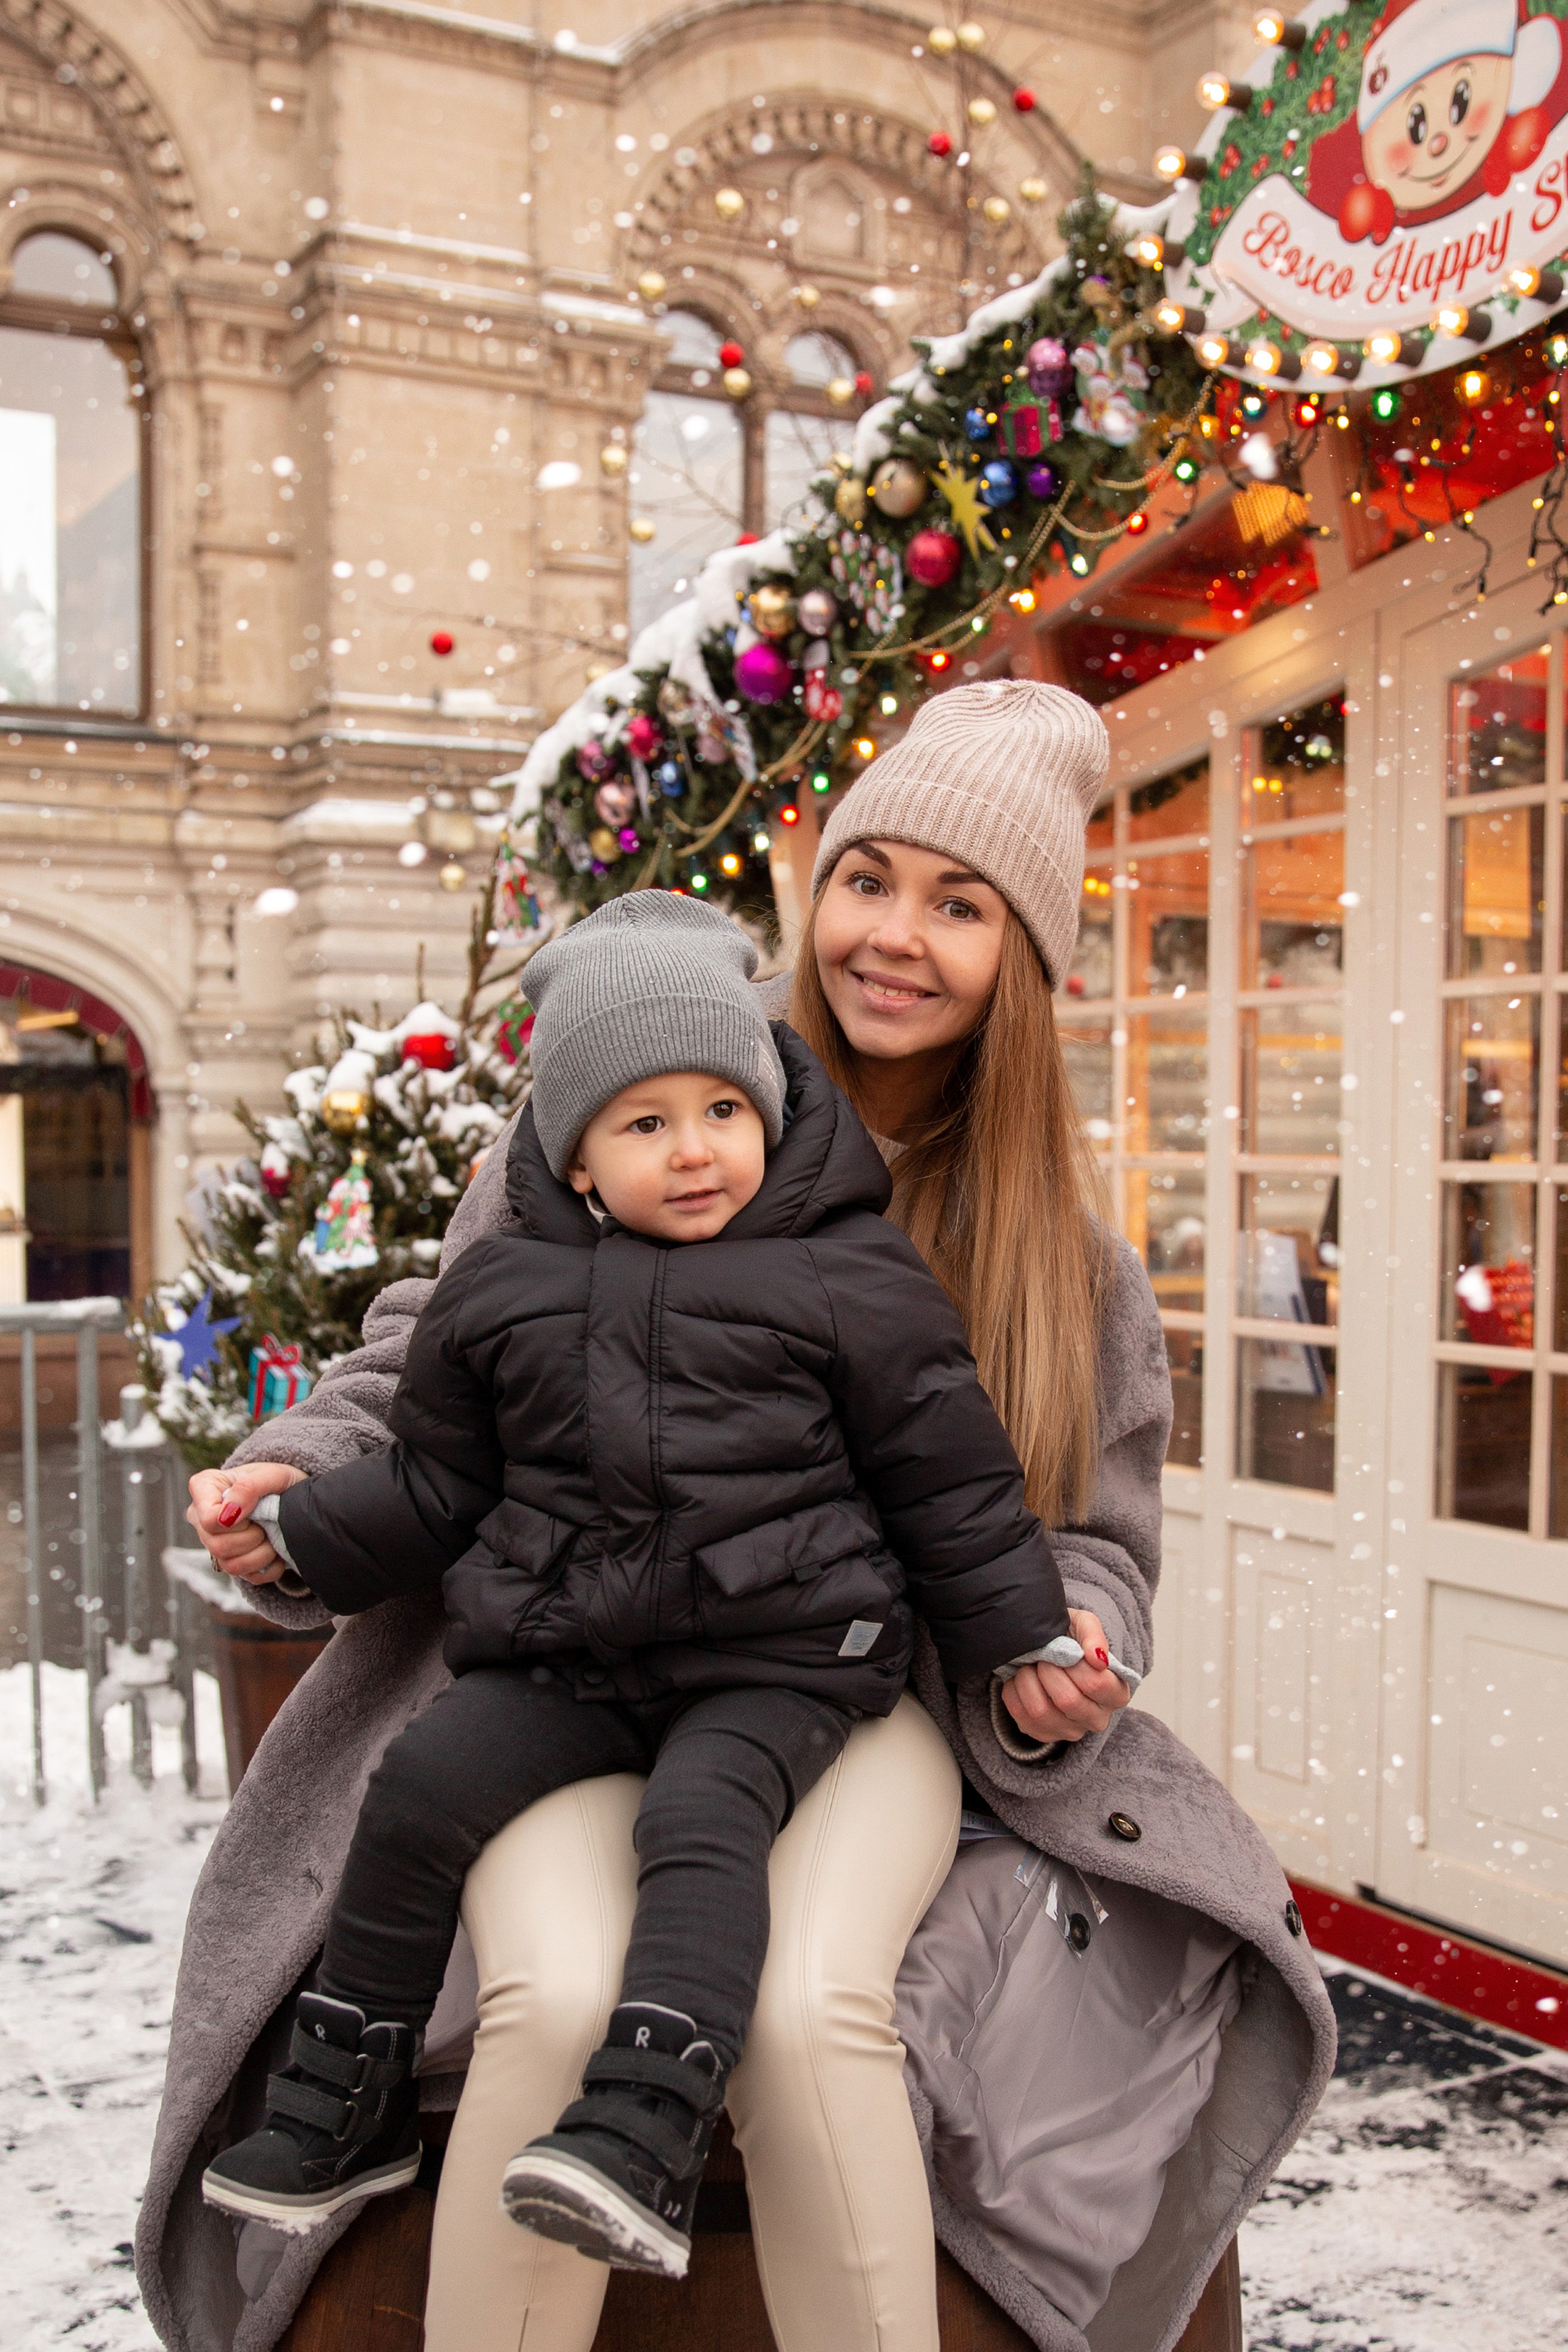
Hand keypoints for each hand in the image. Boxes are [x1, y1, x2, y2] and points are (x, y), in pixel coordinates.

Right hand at [187, 1462, 305, 1585]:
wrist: (292, 1498)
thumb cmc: (277, 1481)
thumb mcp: (272, 1474)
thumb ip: (249, 1487)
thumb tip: (229, 1513)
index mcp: (204, 1488)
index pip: (207, 1518)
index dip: (233, 1521)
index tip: (253, 1511)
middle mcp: (202, 1518)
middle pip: (217, 1545)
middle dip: (251, 1537)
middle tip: (265, 1522)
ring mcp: (214, 1543)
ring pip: (230, 1565)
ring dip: (260, 1553)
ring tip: (270, 1535)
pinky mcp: (231, 1562)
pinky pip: (246, 1576)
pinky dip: (268, 1566)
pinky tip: (274, 1550)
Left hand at [1000, 1609, 1131, 1745]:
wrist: (1050, 1653)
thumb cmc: (1072, 1640)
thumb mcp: (1084, 1625)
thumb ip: (1093, 1635)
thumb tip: (1097, 1657)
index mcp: (1116, 1693)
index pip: (1095, 1683)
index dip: (1073, 1664)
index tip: (1065, 1651)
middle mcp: (1097, 1719)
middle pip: (1068, 1700)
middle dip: (1048, 1671)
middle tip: (1044, 1657)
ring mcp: (1071, 1731)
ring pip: (1040, 1711)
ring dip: (1027, 1681)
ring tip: (1030, 1667)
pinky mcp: (1045, 1735)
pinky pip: (1021, 1717)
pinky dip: (1014, 1693)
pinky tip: (1022, 1681)